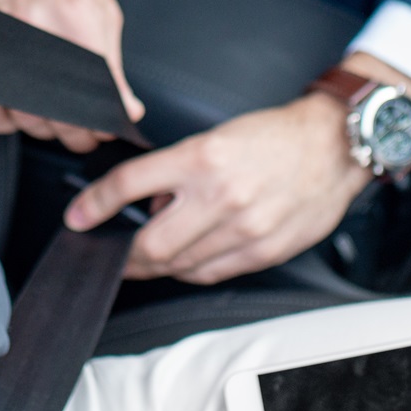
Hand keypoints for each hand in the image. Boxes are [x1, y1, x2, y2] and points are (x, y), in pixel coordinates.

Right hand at [0, 0, 142, 151]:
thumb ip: (111, 56)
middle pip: (60, 111)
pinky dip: (4, 121)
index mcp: (75, 10)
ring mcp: (1, 42)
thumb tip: (127, 107)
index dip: (105, 119)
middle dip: (77, 133)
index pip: (97, 88)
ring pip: (24, 117)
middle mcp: (36, 26)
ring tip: (52, 113)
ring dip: (43, 127)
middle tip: (83, 130)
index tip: (107, 127)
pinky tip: (18, 106)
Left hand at [64, 93, 369, 283]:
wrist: (332, 147)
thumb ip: (178, 170)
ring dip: (155, 264)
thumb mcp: (215, 136)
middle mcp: (221, 196)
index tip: (78, 218)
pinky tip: (185, 260)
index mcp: (202, 158)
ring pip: (180, 264)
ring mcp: (244, 229)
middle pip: (150, 243)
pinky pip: (211, 274)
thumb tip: (147, 200)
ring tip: (147, 256)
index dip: (94, 205)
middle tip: (112, 252)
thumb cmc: (275, 136)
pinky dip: (189, 270)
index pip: (129, 184)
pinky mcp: (264, 251)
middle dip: (123, 254)